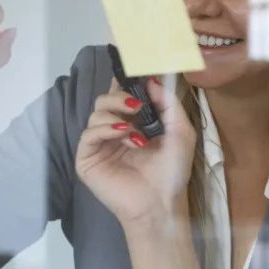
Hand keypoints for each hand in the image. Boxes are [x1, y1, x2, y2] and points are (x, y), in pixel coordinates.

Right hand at [75, 77, 196, 229]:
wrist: (161, 202)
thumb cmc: (173, 170)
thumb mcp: (180, 131)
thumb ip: (168, 103)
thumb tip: (151, 79)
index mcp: (136, 122)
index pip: (123, 94)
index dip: (125, 79)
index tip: (132, 66)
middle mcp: (116, 130)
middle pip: (105, 98)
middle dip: (120, 95)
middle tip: (136, 105)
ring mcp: (100, 144)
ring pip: (96, 112)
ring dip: (116, 114)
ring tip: (135, 131)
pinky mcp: (87, 158)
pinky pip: (88, 133)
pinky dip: (106, 128)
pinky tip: (123, 134)